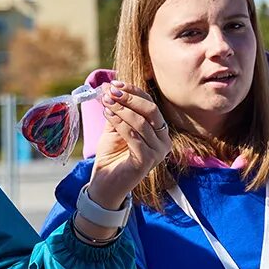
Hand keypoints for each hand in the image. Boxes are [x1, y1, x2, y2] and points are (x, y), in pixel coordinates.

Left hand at [89, 84, 172, 210]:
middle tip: (111, 91)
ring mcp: (158, 152)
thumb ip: (115, 110)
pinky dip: (120, 123)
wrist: (105, 184)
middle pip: (151, 110)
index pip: (150, 104)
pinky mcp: (147, 161)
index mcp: (159, 130)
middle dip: (129, 98)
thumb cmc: (112, 156)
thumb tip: (109, 86)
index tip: (115, 84)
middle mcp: (163, 141)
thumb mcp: (114, 128)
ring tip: (106, 102)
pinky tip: (108, 115)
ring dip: (121, 109)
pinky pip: (134, 137)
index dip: (133, 92)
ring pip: (141, 122)